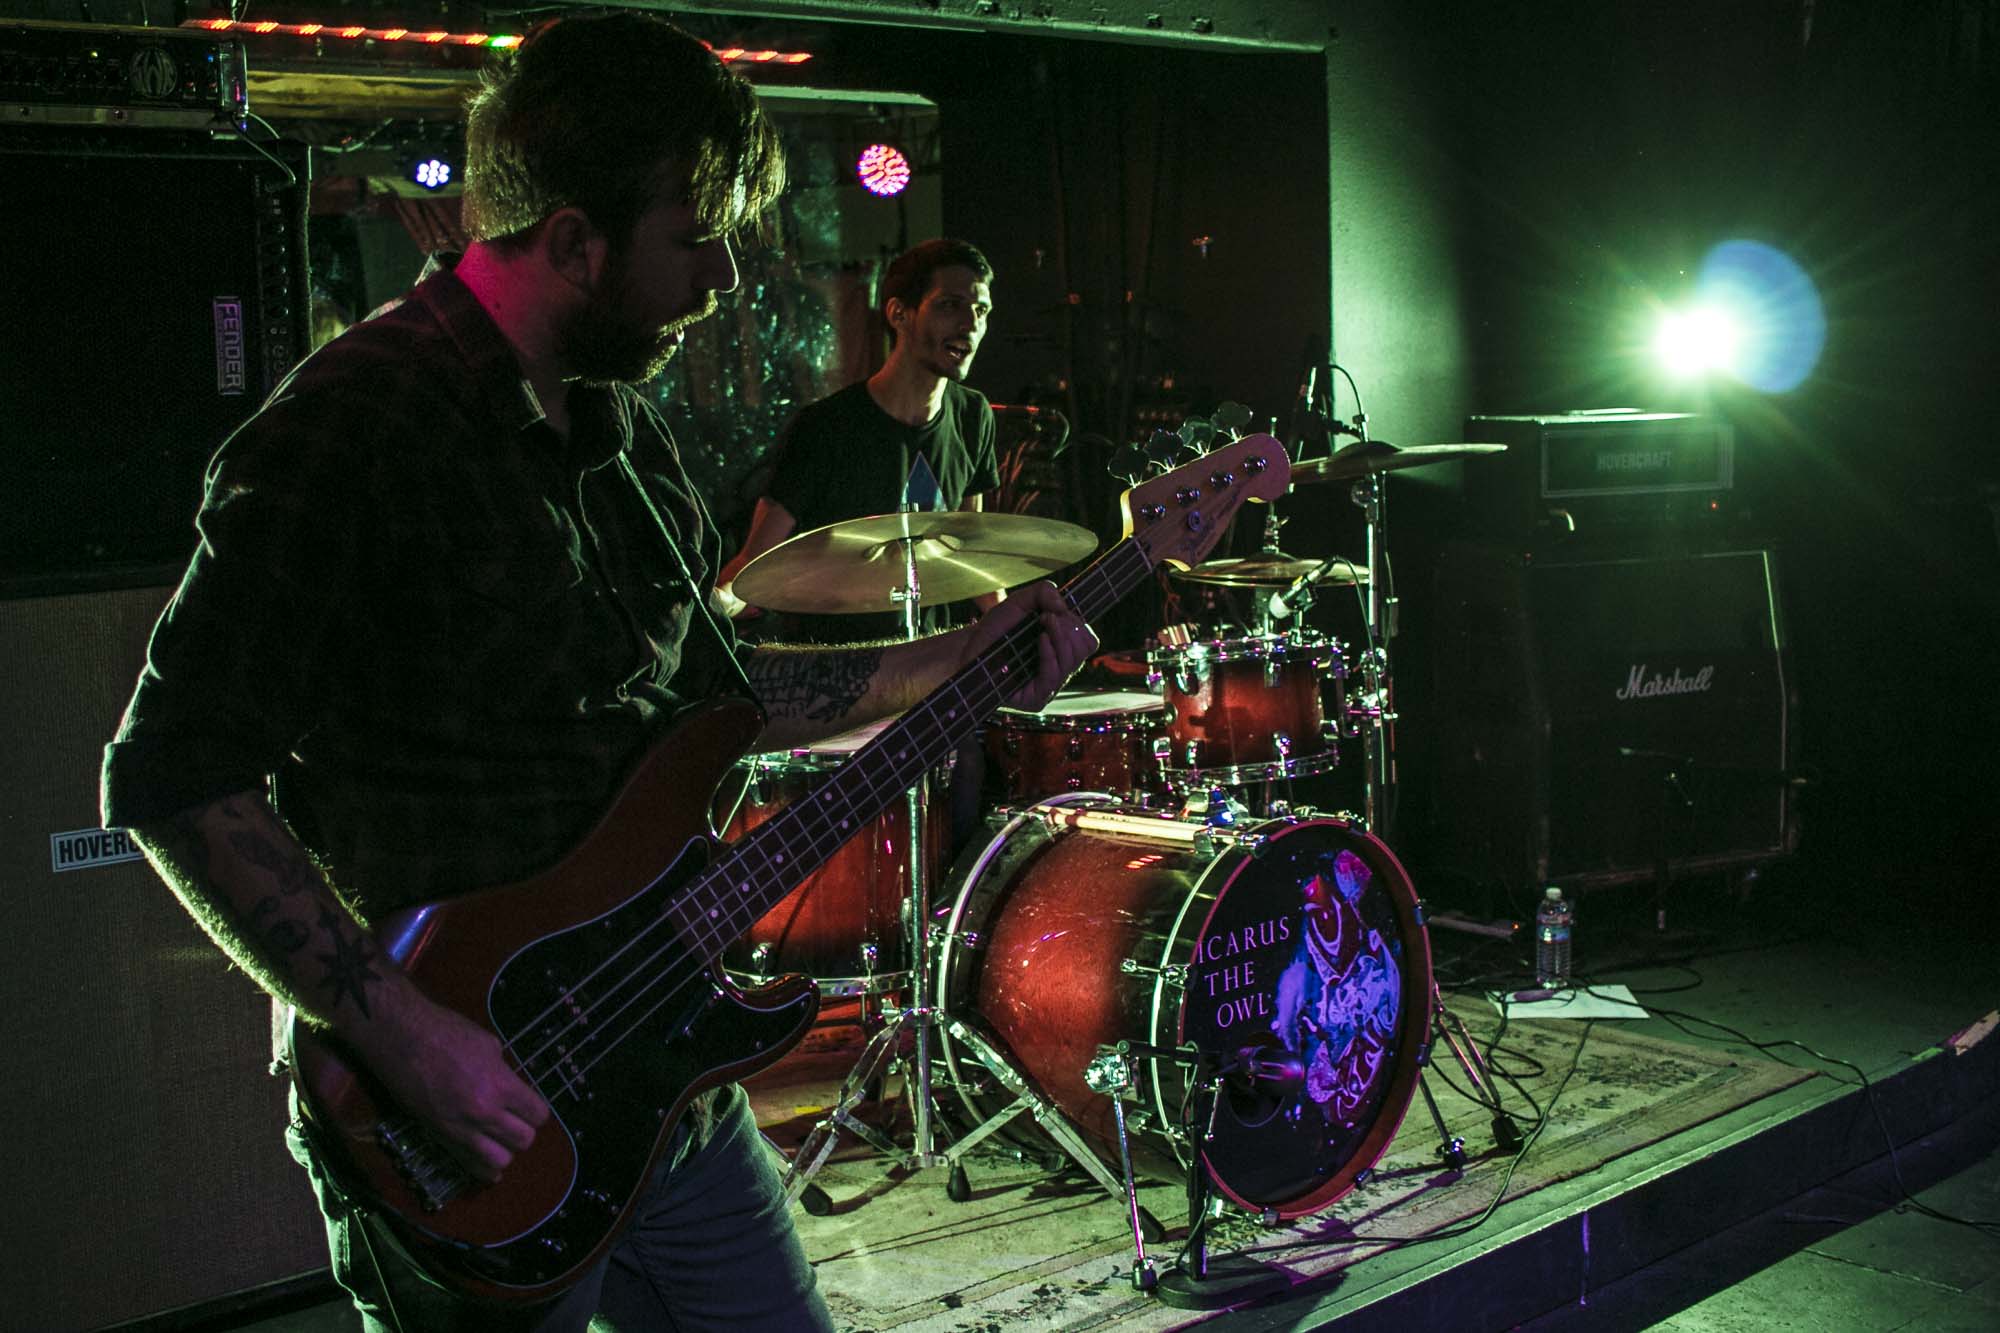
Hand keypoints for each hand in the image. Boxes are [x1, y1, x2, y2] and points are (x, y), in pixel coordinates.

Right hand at [348, 984, 550, 1184]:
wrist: (401, 1040)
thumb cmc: (444, 1033)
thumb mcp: (488, 1045)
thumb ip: (504, 1071)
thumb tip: (512, 1087)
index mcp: (500, 1085)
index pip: (538, 1115)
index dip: (536, 1111)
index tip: (530, 1106)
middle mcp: (483, 1113)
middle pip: (524, 1140)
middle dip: (524, 1130)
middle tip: (516, 1119)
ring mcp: (460, 1128)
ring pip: (500, 1160)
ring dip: (505, 1150)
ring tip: (499, 1137)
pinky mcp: (440, 1137)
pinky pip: (470, 1166)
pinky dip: (484, 1168)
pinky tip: (488, 1162)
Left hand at [961, 580, 1096, 710]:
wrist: (968, 648)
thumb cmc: (996, 628)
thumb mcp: (1020, 601)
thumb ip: (1043, 592)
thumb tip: (1063, 608)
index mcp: (1062, 651)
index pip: (1087, 641)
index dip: (1076, 622)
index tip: (1053, 611)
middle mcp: (1060, 670)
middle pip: (1084, 648)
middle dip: (1068, 627)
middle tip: (1046, 617)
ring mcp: (1049, 686)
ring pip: (1072, 661)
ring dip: (1060, 636)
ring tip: (1042, 624)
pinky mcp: (1035, 700)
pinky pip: (1053, 677)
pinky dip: (1049, 654)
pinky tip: (1041, 639)